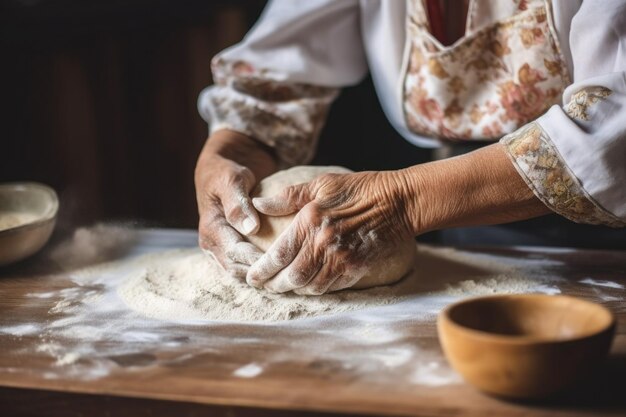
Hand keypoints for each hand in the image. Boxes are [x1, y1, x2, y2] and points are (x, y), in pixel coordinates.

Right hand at [195, 130, 275, 277]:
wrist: (221, 171)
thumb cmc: (226, 172)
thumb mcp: (230, 181)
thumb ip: (238, 203)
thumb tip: (251, 228)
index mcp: (210, 230)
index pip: (235, 253)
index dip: (258, 260)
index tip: (282, 261)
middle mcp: (213, 245)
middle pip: (238, 269)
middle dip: (262, 273)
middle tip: (290, 273)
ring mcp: (222, 250)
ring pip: (242, 273)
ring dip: (263, 276)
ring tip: (289, 275)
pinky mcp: (234, 249)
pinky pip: (246, 267)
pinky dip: (262, 270)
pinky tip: (283, 269)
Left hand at [246, 170, 415, 294]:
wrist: (399, 202)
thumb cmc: (359, 189)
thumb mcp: (322, 184)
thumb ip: (288, 196)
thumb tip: (258, 204)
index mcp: (310, 221)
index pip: (278, 255)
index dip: (261, 271)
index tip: (251, 277)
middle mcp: (323, 244)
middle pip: (291, 278)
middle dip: (274, 285)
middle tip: (264, 286)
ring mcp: (342, 259)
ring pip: (309, 287)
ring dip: (293, 290)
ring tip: (283, 287)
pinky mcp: (357, 269)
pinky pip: (330, 287)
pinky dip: (315, 290)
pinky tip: (308, 286)